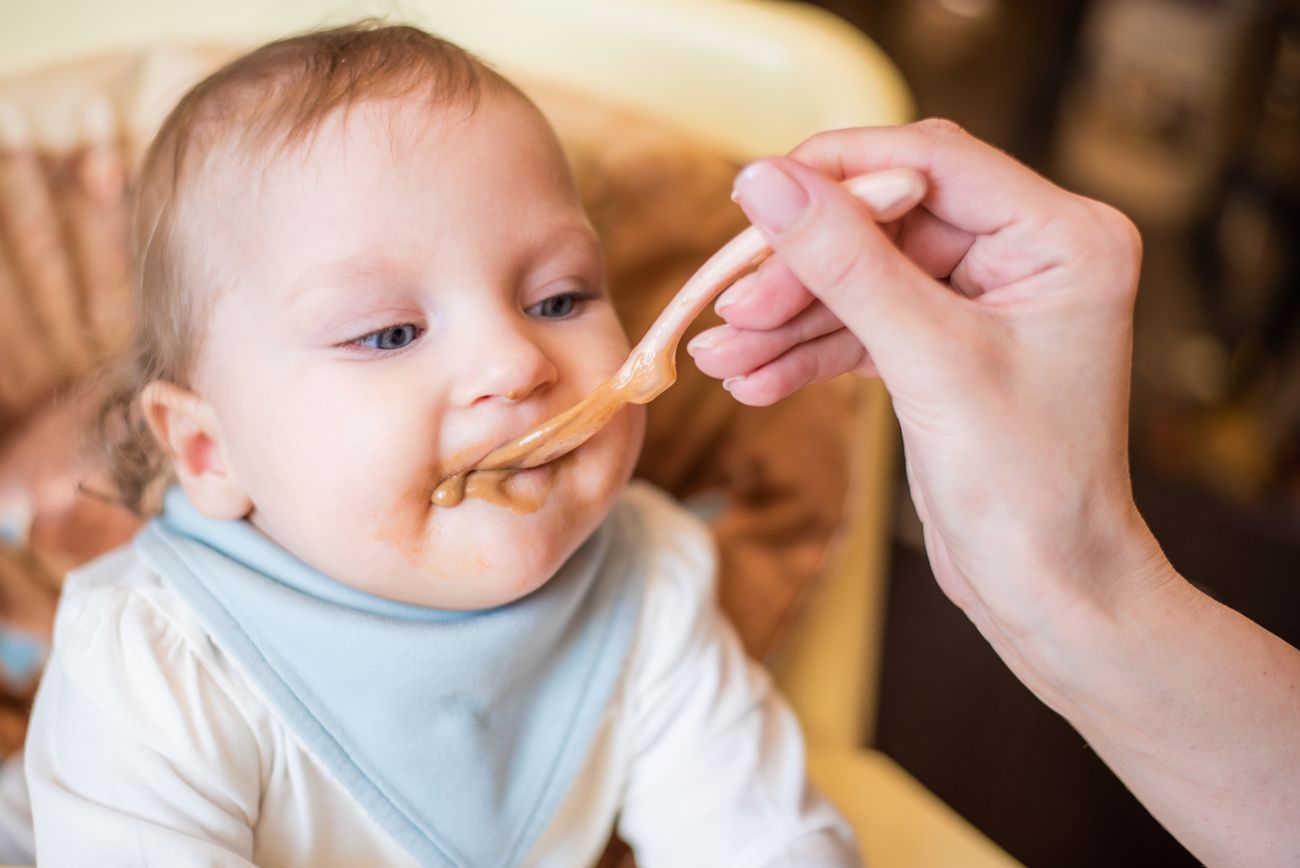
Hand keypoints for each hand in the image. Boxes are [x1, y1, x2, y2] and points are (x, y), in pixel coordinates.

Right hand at [688, 120, 1173, 650]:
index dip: (836, 172)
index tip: (753, 197)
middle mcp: (1028, 255)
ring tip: (722, 355)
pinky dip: (808, 353)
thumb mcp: (930, 363)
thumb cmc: (1027, 488)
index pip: (930, 162)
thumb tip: (766, 182)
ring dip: (788, 319)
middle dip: (800, 270)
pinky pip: (863, 326)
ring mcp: (983, 300)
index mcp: (1061, 237)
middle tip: (729, 307)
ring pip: (862, 278)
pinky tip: (754, 381)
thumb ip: (844, 264)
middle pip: (882, 224)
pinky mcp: (945, 345)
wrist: (1046, 592)